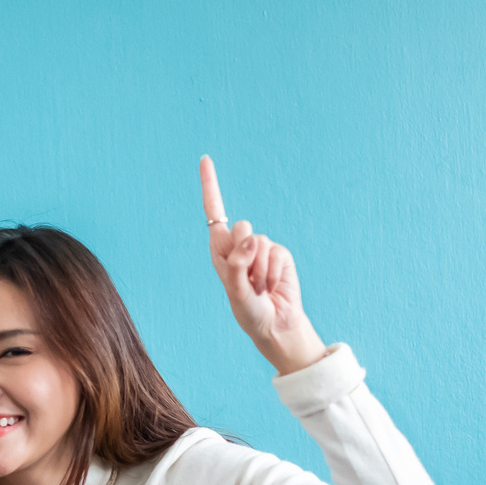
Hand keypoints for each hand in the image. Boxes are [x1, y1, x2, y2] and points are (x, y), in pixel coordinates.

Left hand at [201, 155, 326, 375]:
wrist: (276, 325)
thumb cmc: (249, 312)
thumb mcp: (235, 293)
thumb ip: (238, 264)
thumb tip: (251, 234)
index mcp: (220, 251)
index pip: (213, 213)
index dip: (210, 186)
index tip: (205, 159)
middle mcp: (239, 245)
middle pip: (241, 227)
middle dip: (244, 253)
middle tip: (247, 280)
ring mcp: (260, 249)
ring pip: (260, 242)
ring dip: (260, 271)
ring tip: (259, 288)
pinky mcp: (280, 255)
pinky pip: (277, 254)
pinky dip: (274, 273)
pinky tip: (272, 287)